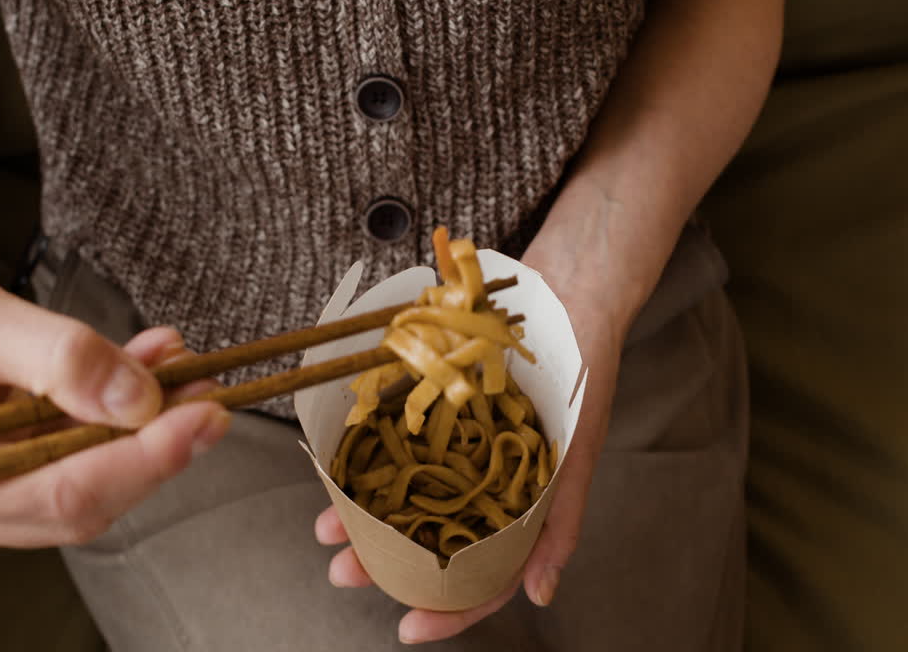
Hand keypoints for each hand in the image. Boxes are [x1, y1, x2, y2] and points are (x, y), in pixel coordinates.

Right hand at [0, 240, 229, 550]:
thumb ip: (56, 357)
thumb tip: (140, 401)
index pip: (61, 492)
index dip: (144, 458)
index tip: (207, 415)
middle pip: (84, 497)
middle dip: (155, 444)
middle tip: (212, 391)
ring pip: (90, 478)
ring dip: (144, 425)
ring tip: (184, 365)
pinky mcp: (4, 479)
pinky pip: (77, 454)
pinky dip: (117, 412)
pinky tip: (150, 365)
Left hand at [312, 311, 623, 642]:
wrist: (566, 290)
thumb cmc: (582, 374)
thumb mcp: (577, 455)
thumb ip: (559, 525)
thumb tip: (540, 597)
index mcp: (520, 505)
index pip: (486, 577)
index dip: (450, 611)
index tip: (407, 631)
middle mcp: (483, 481)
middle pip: (431, 539)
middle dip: (385, 565)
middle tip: (342, 575)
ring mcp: (455, 445)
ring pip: (403, 495)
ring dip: (364, 516)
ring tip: (325, 530)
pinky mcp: (432, 407)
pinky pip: (393, 442)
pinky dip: (367, 460)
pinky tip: (336, 471)